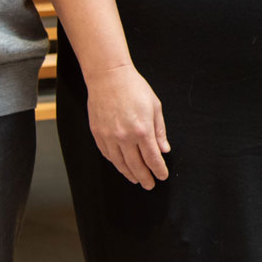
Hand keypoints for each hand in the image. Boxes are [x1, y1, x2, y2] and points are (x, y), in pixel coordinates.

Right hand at [84, 61, 170, 188]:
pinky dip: (116, 163)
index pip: (152, 158)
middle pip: (136, 166)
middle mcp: (124, 137)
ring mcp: (109, 137)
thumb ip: (159, 131)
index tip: (162, 176)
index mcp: (142, 130)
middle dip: (145, 178)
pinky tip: (121, 166)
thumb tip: (164, 150)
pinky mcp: (98, 134)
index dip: (158, 170)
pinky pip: (108, 155)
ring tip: (136, 179)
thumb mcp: (154, 106)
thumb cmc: (134, 88)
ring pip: (120, 164)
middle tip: (150, 185)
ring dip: (129, 174)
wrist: (108, 76)